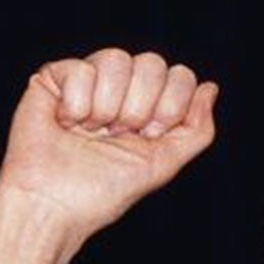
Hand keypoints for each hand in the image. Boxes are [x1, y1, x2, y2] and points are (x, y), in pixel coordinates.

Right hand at [0, 49, 217, 263]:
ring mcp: (86, 80)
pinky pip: (81, 69)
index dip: (169, 106)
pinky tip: (65, 124)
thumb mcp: (163, 163)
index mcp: (146, 104)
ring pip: (117, 58)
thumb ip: (196, 129)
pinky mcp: (52, 78)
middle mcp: (118, 88)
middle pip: (152, 62)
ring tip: (89, 132)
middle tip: (117, 135)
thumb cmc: (102, 192)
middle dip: (138, 107)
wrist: (54, 205)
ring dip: (106, 106)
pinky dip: (75, 105)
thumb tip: (210, 88)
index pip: (179, 75)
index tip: (147, 137)